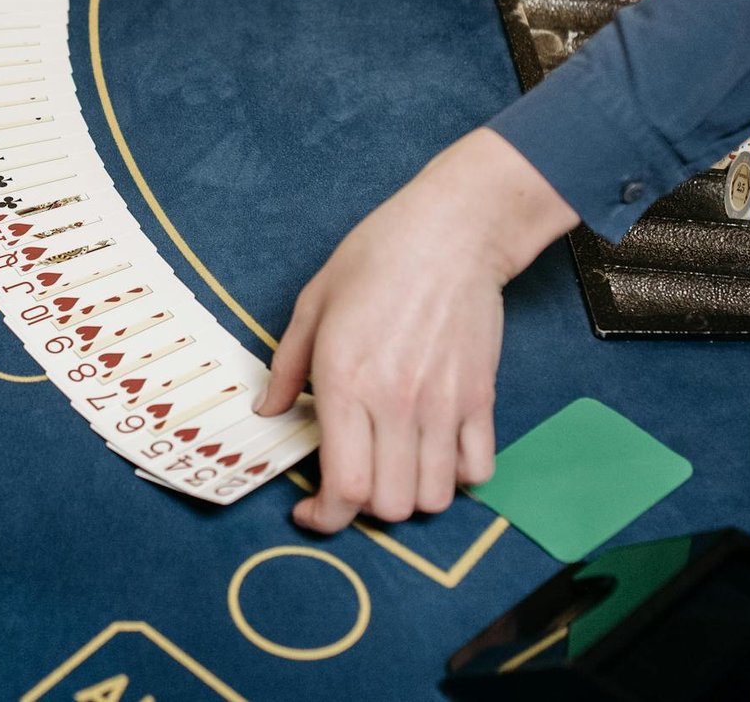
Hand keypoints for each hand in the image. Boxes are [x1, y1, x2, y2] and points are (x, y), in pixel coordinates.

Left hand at [256, 129, 579, 533]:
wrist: (453, 231)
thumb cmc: (378, 257)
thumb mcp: (313, 303)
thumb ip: (286, 366)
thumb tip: (269, 411)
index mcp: (345, 382)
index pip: (343, 487)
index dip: (325, 518)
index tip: (313, 512)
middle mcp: (396, 404)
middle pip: (389, 505)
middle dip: (364, 509)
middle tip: (353, 482)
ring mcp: (444, 404)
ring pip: (434, 497)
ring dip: (411, 496)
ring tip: (395, 469)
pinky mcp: (480, 397)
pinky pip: (478, 469)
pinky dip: (458, 476)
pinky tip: (437, 453)